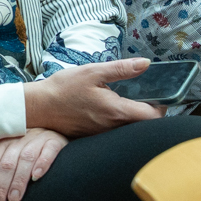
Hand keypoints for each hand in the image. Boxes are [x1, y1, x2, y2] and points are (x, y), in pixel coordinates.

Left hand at [0, 128, 68, 200]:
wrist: (53, 129)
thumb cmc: (25, 144)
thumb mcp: (5, 148)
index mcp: (3, 143)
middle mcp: (18, 140)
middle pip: (5, 165)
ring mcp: (37, 140)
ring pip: (25, 160)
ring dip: (18, 181)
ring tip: (13, 199)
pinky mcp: (54, 142)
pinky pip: (48, 152)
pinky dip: (42, 164)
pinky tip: (37, 177)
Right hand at [23, 59, 164, 136]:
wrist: (38, 107)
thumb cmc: (63, 88)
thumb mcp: (93, 72)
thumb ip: (121, 69)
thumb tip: (145, 64)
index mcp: (116, 111)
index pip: (152, 116)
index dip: (162, 107)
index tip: (160, 96)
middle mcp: (112, 127)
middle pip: (143, 126)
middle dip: (150, 113)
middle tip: (147, 97)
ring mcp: (103, 134)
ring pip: (129, 130)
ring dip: (134, 118)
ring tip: (130, 101)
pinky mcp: (94, 136)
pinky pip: (115, 132)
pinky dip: (119, 122)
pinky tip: (111, 109)